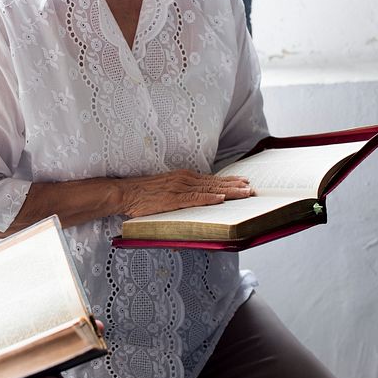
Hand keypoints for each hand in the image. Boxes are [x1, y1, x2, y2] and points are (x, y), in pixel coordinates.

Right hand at [118, 169, 252, 217]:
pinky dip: (208, 199)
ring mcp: (179, 188)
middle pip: (214, 183)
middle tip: (251, 188)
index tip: (243, 182)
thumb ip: (181, 193)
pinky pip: (194, 198)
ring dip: (228, 191)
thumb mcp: (166, 189)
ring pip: (209, 190)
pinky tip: (220, 199)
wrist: (125, 192)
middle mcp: (184, 179)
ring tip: (244, 193)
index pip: (211, 180)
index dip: (229, 181)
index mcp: (183, 177)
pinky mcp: (172, 198)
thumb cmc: (143, 193)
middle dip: (235, 186)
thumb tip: (195, 201)